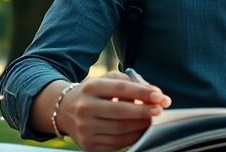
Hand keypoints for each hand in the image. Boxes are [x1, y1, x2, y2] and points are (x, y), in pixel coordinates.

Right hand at [57, 71, 171, 150]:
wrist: (65, 110)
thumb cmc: (95, 93)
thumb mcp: (108, 80)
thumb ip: (133, 83)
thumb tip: (157, 96)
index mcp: (91, 87)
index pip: (121, 88)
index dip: (142, 92)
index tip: (160, 96)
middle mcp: (85, 107)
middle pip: (121, 111)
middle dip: (144, 111)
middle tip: (160, 110)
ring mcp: (85, 128)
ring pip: (121, 129)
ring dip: (141, 126)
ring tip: (152, 121)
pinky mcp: (88, 144)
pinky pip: (117, 143)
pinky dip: (133, 137)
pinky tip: (140, 131)